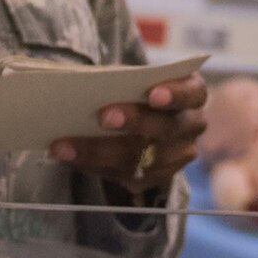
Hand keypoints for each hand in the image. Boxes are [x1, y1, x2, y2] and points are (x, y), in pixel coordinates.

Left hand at [50, 71, 206, 192]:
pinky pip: (126, 176)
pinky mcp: (157, 177)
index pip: (191, 93)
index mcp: (193, 94)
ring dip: (99, 152)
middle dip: (134, 122)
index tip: (152, 94)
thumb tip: (85, 86)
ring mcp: (178, 156)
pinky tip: (70, 157)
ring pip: (141, 159)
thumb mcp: (135, 80)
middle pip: (167, 128)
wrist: (146, 122)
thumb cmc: (137, 92)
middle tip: (103, 117)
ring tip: (64, 146)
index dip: (175, 94)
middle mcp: (192, 126)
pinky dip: (94, 166)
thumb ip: (122, 82)